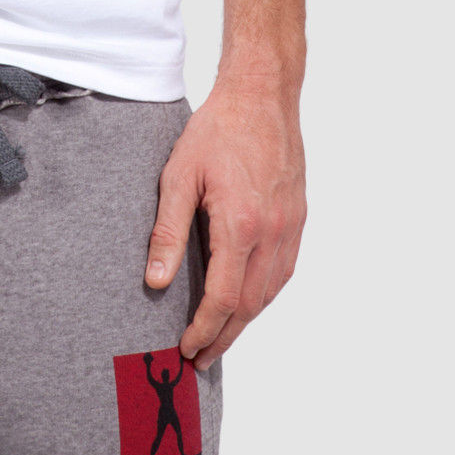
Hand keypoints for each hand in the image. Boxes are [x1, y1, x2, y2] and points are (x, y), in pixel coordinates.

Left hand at [144, 73, 306, 368]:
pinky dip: (264, 295)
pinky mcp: (299, 219)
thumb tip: (155, 281)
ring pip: (270, 293)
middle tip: (200, 358)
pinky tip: (247, 300)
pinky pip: (283, 271)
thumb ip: (167, 231)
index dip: (204, 330)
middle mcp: (272, 232)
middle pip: (249, 305)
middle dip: (224, 337)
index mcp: (241, 224)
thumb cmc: (217, 130)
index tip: (186, 348)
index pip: (223, 297)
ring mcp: (291, 227)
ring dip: (245, 321)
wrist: (262, 96)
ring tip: (219, 337)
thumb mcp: (179, 175)